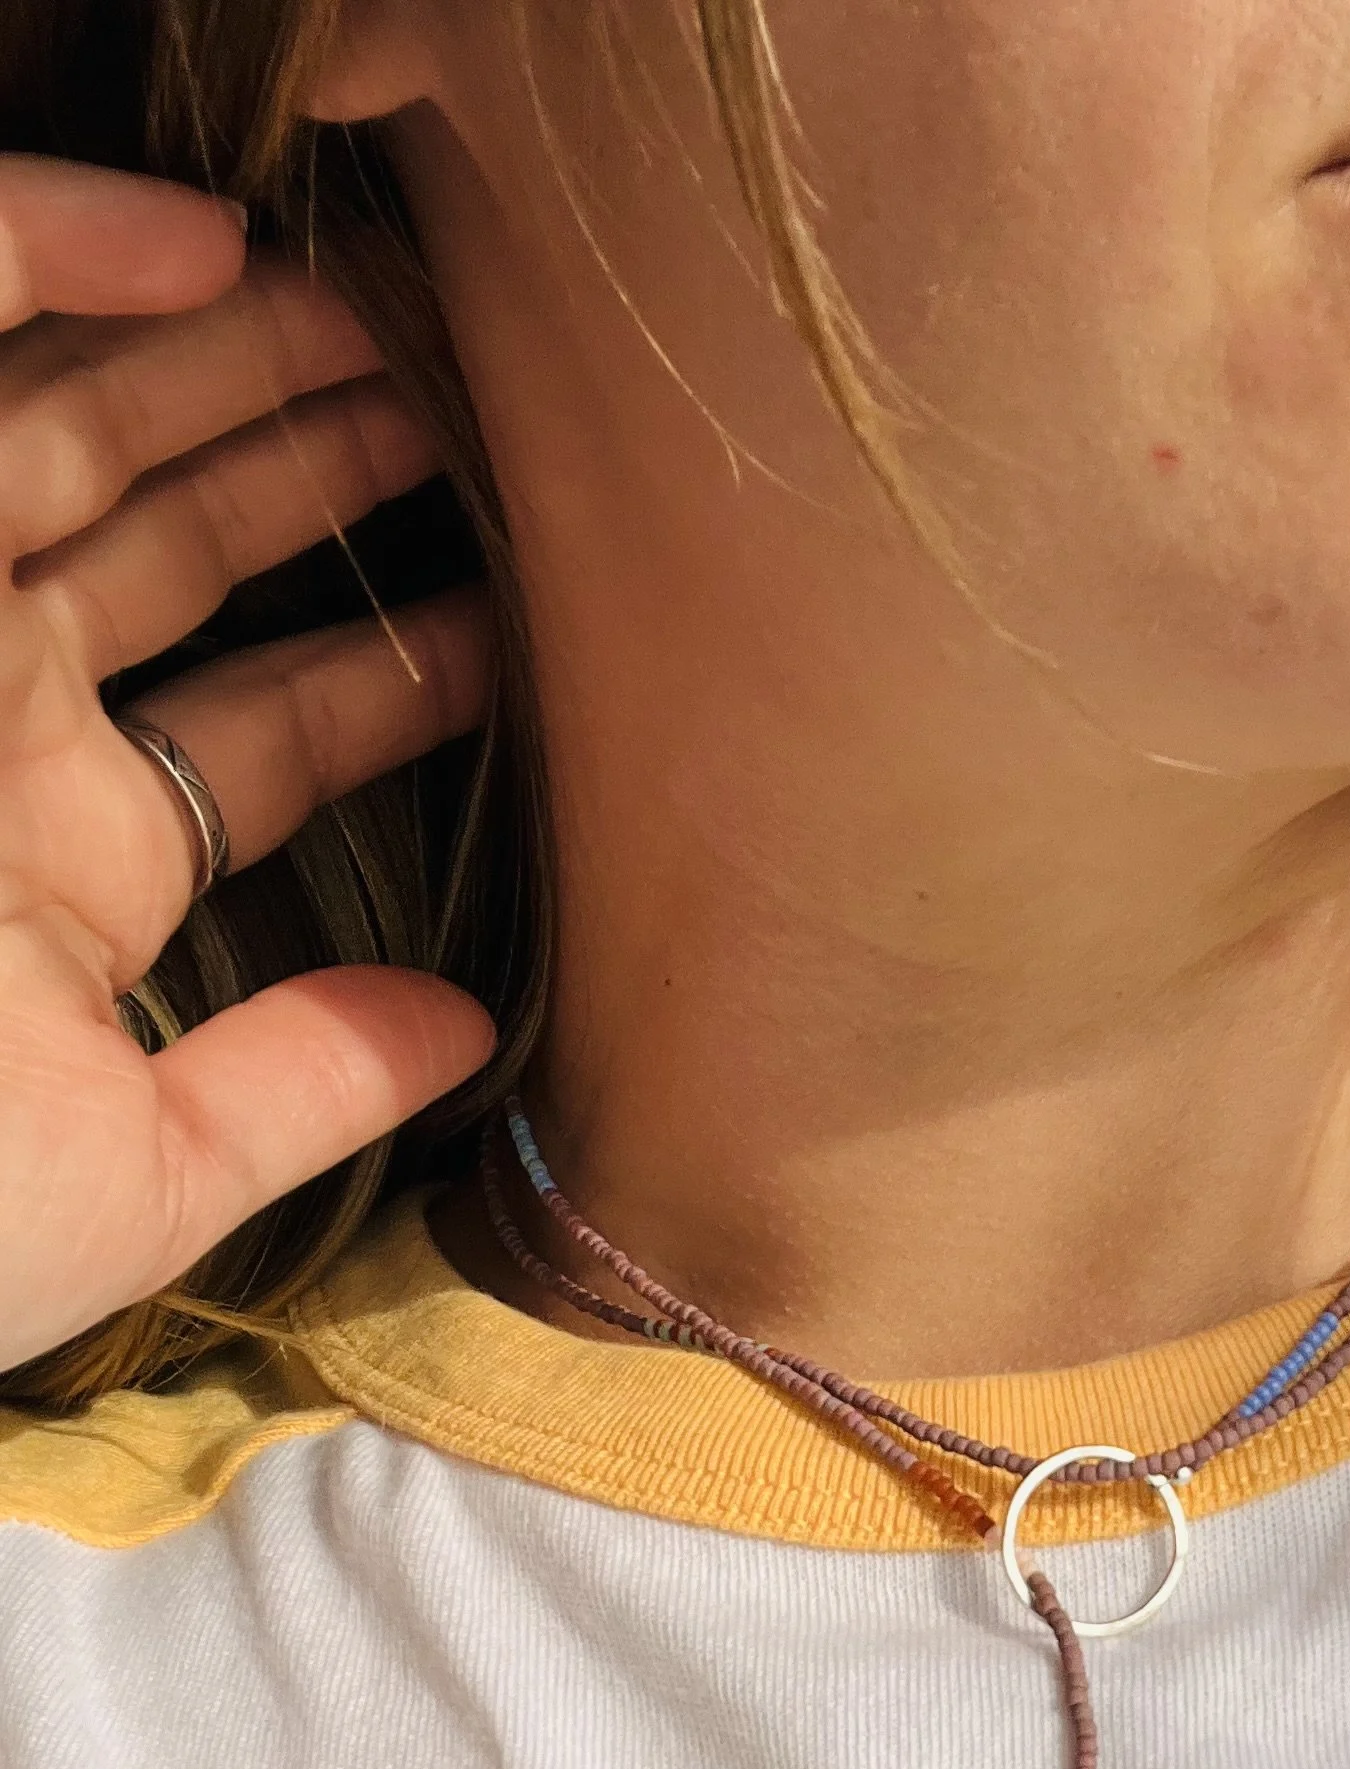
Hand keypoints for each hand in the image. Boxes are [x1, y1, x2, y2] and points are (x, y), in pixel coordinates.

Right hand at [0, 156, 492, 1377]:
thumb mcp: (129, 1171)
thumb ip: (295, 1089)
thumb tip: (470, 1039)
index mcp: (66, 860)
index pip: (264, 734)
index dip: (392, 674)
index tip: (521, 632)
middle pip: (169, 543)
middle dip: (306, 469)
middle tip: (461, 406)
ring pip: (76, 421)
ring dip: (226, 360)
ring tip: (388, 314)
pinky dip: (54, 254)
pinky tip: (207, 242)